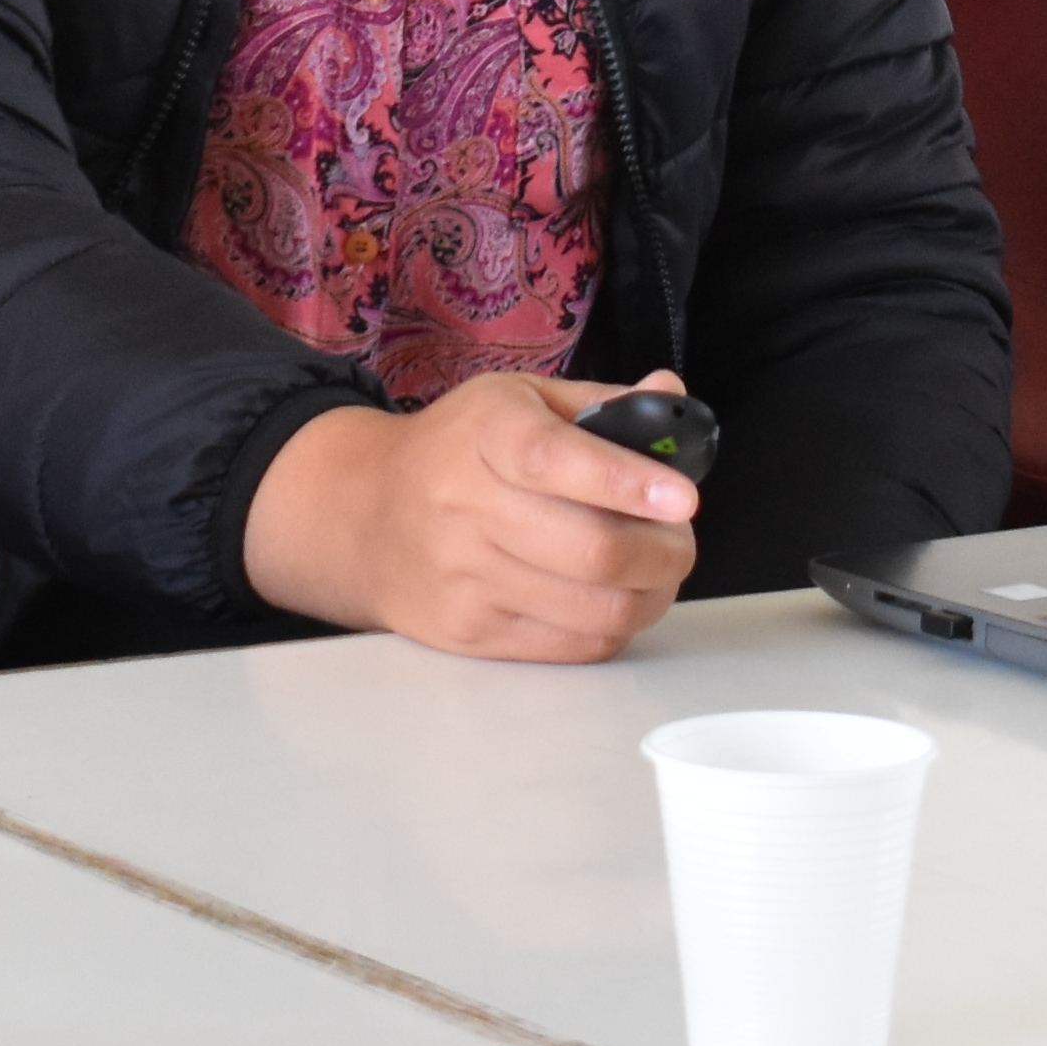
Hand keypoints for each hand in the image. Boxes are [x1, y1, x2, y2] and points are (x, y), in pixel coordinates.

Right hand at [242, 369, 701, 661]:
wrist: (363, 516)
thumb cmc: (456, 451)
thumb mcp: (519, 400)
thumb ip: (602, 403)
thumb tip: (673, 399)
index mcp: (486, 433)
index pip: (557, 460)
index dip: (628, 481)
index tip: (683, 496)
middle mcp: (466, 506)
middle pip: (591, 550)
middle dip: (665, 551)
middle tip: (680, 538)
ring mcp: (466, 578)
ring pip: (594, 609)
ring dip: (652, 594)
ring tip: (657, 571)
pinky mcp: (471, 634)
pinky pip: (573, 646)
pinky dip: (616, 626)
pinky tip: (617, 598)